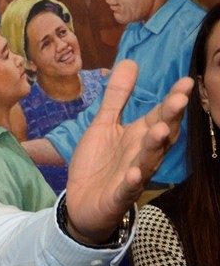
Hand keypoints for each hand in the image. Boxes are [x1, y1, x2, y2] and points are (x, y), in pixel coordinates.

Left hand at [64, 60, 190, 242]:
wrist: (80, 203)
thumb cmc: (97, 163)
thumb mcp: (102, 125)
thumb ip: (117, 97)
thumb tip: (130, 62)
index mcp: (138, 136)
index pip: (159, 115)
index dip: (172, 100)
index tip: (186, 81)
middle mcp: (141, 155)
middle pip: (161, 136)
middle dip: (170, 118)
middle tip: (179, 100)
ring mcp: (132, 177)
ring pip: (148, 161)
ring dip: (155, 146)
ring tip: (160, 129)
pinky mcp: (117, 196)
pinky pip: (126, 189)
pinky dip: (132, 182)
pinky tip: (134, 174)